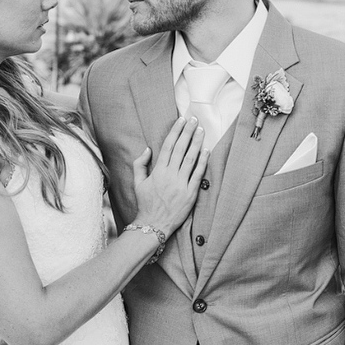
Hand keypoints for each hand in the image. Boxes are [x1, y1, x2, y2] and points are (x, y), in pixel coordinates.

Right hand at [132, 116, 209, 235]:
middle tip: (194, 119)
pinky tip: (206, 150)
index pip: (168, 146)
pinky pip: (198, 175)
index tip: (181, 120)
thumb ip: (140, 164)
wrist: (153, 224)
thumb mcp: (137, 183)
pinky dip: (203, 162)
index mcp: (158, 171)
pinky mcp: (190, 194)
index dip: (175, 131)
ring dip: (197, 143)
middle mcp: (170, 175)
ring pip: (190, 159)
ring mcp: (181, 184)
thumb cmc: (145, 203)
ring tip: (201, 130)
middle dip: (188, 132)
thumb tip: (148, 149)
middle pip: (181, 148)